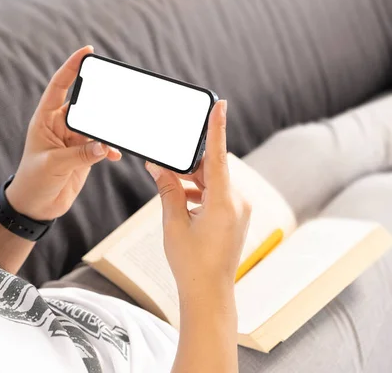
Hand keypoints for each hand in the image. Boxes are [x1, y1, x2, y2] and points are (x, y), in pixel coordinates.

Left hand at [6, 46, 121, 220]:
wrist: (36, 206)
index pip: (59, 86)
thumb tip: (105, 145)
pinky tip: (116, 155)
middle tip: (117, 93)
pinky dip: (110, 148)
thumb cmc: (34, 181)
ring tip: (120, 129)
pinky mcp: (85, 154)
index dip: (72, 67)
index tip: (87, 51)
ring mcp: (74, 140)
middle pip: (84, 104)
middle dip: (100, 98)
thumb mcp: (54, 165)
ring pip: (96, 125)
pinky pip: (102, 145)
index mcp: (46, 119)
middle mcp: (60, 125)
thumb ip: (81, 155)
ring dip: (108, 128)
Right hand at [146, 100, 250, 295]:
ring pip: (213, 182)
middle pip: (212, 169)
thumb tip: (158, 167)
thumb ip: (168, 189)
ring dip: (191, 181)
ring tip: (168, 185)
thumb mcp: (173, 222)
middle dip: (188, 164)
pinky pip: (217, 195)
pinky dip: (199, 193)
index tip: (221, 104)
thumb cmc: (191, 261)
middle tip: (163, 162)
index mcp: (224, 201)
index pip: (219, 156)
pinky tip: (181, 200)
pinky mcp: (235, 217)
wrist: (209, 292)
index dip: (218, 128)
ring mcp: (238, 211)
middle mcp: (237, 202)